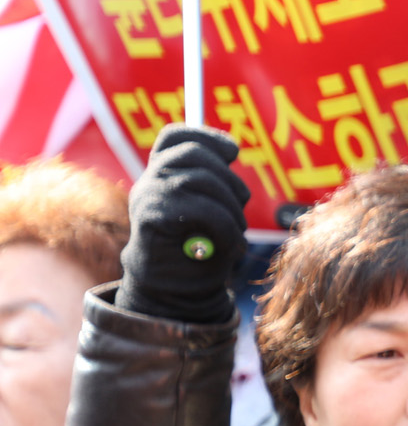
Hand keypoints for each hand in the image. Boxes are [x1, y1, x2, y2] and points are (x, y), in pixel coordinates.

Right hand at [119, 124, 250, 324]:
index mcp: (162, 174)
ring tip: (237, 232)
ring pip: (202, 179)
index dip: (206, 135)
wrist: (174, 290)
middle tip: (242, 204)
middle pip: (195, 154)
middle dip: (230, 180)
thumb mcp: (210, 208)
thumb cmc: (200, 247)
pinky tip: (231, 245)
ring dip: (232, 208)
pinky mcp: (152, 217)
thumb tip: (229, 149)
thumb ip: (214, 179)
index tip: (233, 151)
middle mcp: (150, 180)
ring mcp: (148, 196)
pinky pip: (202, 209)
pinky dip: (226, 227)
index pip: (175, 136)